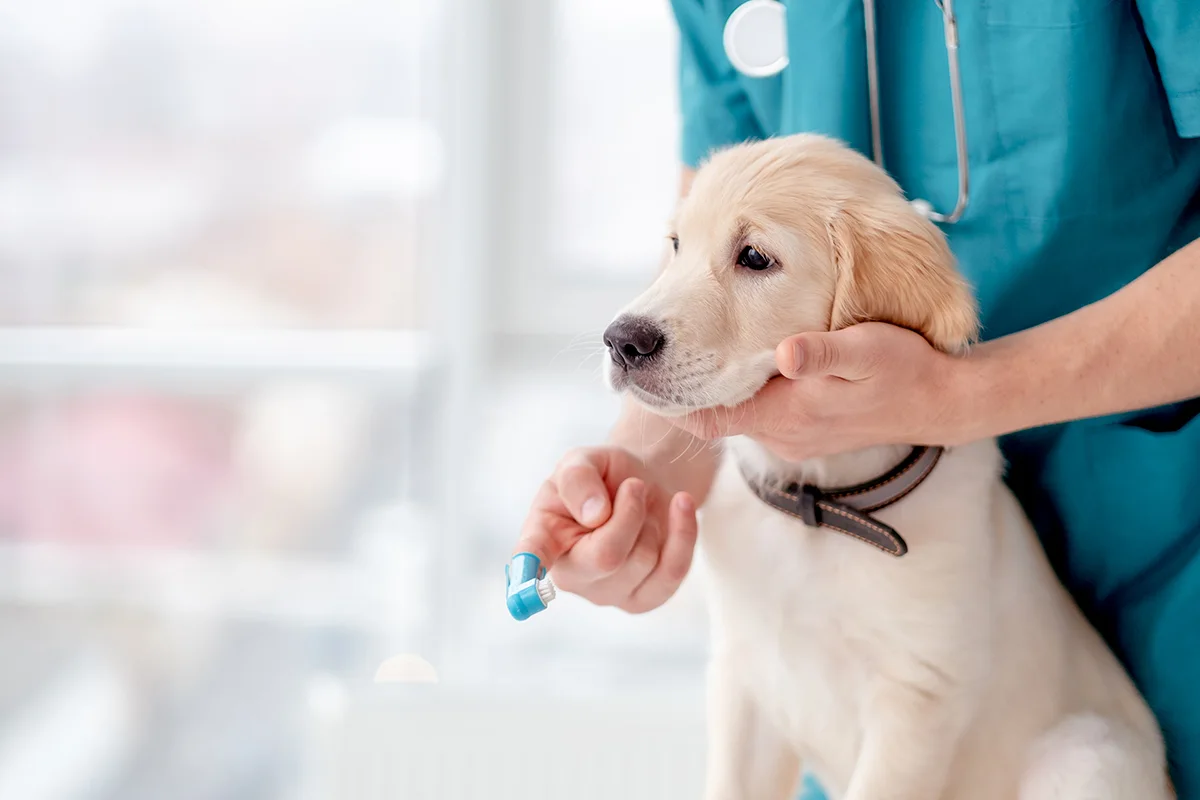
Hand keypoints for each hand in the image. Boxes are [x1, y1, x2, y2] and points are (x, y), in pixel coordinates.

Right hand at [513, 447, 698, 612]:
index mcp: (543, 536)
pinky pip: (673, 571)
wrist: (643, 485)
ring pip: (644, 560)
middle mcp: (569, 574)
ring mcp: (607, 593)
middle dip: (630, 512)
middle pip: (607, 556)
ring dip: (652, 518)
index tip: (524, 583)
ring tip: (642, 499)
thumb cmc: (604, 475)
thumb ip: (578, 479)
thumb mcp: (584, 460)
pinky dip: (683, 533)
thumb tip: (594, 515)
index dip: (528, 570)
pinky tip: (680, 506)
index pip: (532, 555)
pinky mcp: (644, 599)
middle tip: (633, 485)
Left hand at [670, 323, 972, 460]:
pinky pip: (758, 416)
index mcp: (781, 415)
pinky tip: (740, 364)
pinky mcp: (805, 432)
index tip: (638, 373)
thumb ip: (823, 354)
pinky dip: (741, 394)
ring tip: (687, 352)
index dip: (668, 399)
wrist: (940, 403)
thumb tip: (788, 354)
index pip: (704, 417)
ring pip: (734, 416)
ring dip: (713, 391)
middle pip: (712, 418)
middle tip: (653, 354)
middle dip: (684, 390)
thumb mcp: (865, 351)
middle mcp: (778, 434)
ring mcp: (791, 437)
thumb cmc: (902, 370)